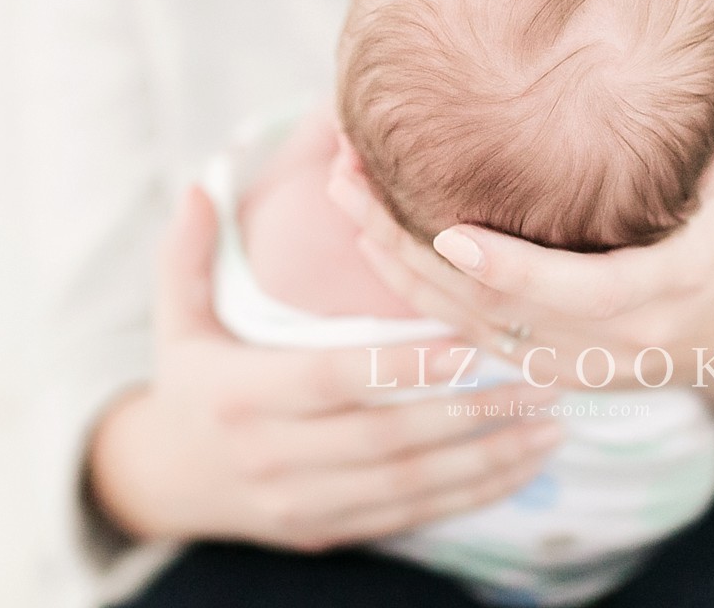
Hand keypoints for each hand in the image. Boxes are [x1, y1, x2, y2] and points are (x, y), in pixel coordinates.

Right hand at [86, 186, 561, 551]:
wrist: (164, 484)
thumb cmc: (191, 381)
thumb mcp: (177, 316)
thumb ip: (188, 251)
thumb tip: (201, 182)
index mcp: (243, 395)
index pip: (333, 378)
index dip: (400, 365)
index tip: (468, 342)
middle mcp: (274, 457)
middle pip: (386, 439)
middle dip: (470, 413)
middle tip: (540, 380)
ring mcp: (303, 504)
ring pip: (410, 486)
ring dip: (488, 459)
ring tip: (550, 424)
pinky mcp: (329, 531)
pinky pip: (412, 516)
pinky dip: (473, 495)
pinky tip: (522, 466)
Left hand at [327, 0, 713, 389]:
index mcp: (666, 288)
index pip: (583, 291)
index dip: (514, 270)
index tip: (449, 232)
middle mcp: (612, 340)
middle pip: (495, 311)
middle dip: (411, 254)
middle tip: (350, 177)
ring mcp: (569, 362)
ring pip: (462, 328)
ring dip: (392, 265)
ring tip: (340, 186)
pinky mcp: (537, 366)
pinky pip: (458, 336)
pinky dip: (407, 288)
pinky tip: (365, 228)